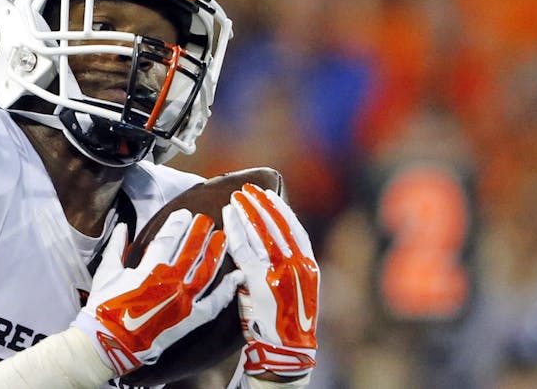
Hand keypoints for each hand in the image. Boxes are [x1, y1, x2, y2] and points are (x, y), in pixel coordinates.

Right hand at [72, 210, 242, 374]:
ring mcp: (184, 300)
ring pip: (207, 271)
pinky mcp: (191, 319)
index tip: (185, 213)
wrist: (111, 343)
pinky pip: (214, 302)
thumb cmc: (105, 308)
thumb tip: (124, 226)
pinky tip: (235, 276)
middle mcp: (171, 281)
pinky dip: (226, 289)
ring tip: (223, 238)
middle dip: (200, 232)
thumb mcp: (106, 273)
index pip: (169, 238)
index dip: (178, 224)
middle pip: (192, 250)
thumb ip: (117, 247)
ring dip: (216, 252)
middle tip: (207, 220)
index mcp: (149, 268)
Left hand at [222, 183, 318, 376]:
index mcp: (308, 264)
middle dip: (260, 204)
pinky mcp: (258, 280)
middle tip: (247, 189)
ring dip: (246, 213)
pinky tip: (228, 218)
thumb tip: (272, 237)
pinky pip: (243, 249)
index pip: (293, 227)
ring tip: (236, 199)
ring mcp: (277, 271)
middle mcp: (296, 264)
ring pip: (259, 234)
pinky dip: (235, 231)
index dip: (279, 208)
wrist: (286, 346)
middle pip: (276, 225)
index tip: (267, 194)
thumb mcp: (298, 287)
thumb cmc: (288, 318)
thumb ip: (289, 262)